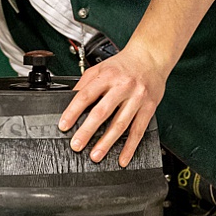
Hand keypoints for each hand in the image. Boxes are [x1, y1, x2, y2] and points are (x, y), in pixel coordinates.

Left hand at [58, 42, 167, 166]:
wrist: (151, 56)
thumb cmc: (124, 64)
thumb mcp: (101, 67)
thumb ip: (85, 83)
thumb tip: (69, 100)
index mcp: (108, 76)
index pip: (86, 95)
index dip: (73, 111)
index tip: (64, 125)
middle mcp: (123, 86)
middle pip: (102, 111)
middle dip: (88, 131)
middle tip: (77, 145)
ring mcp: (137, 98)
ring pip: (120, 124)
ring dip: (107, 142)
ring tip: (96, 155)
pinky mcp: (149, 108)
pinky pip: (138, 130)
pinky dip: (130, 146)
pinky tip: (123, 158)